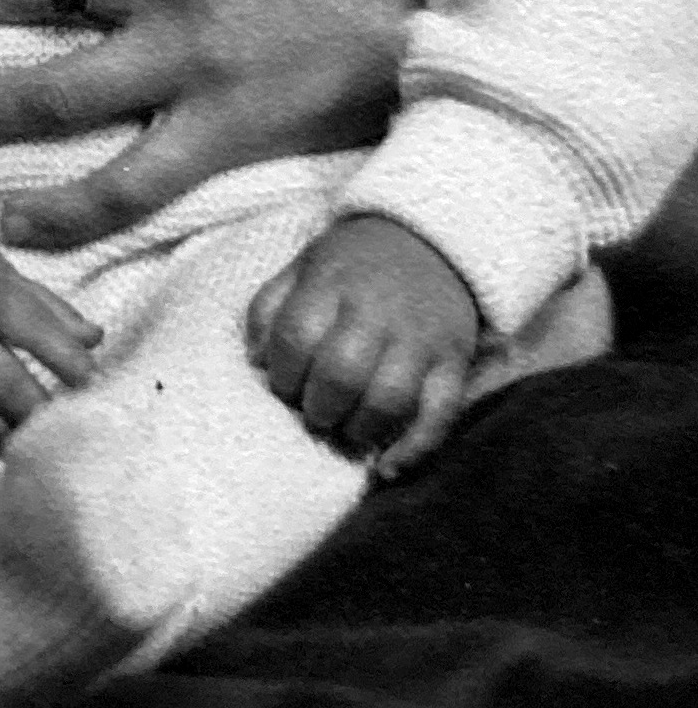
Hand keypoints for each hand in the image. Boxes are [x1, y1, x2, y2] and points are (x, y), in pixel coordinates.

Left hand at [246, 214, 477, 476]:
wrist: (431, 241)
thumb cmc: (352, 264)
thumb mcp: (303, 266)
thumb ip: (270, 307)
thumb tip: (253, 360)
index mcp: (331, 283)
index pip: (295, 335)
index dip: (280, 373)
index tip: (281, 385)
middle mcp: (377, 311)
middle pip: (341, 373)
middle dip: (317, 407)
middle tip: (313, 413)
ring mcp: (420, 338)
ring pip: (390, 399)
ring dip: (359, 429)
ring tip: (345, 431)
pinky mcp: (454, 362)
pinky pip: (439, 415)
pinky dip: (414, 448)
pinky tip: (386, 466)